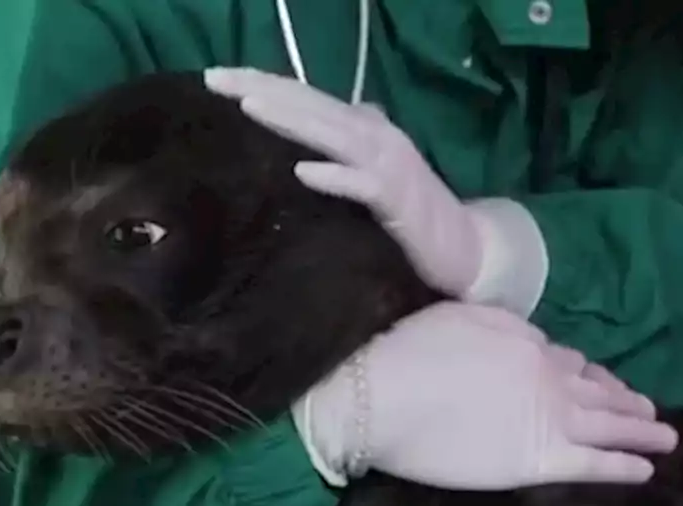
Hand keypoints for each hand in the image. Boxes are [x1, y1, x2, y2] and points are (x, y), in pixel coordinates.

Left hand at [205, 68, 542, 311]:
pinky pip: (362, 186)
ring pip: (333, 135)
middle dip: (263, 89)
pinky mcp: (398, 202)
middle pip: (312, 106)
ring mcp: (389, 168)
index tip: (215, 78)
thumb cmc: (413, 215)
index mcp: (363, 129)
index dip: (263, 83)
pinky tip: (302, 172)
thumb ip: (348, 145)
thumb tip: (322, 125)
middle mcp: (376, 137)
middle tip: (215, 78)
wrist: (467, 250)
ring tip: (249, 105)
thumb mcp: (372, 173)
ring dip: (292, 119)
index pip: (306, 99)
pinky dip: (334, 177)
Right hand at [291, 302, 678, 489]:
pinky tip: (647, 469)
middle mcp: (550, 377)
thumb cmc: (407, 353)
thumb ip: (501, 326)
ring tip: (665, 435)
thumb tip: (528, 339)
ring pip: (609, 424)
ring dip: (642, 429)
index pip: (566, 358)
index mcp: (526, 341)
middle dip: (626, 398)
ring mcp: (551, 419)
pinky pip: (596, 463)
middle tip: (648, 407)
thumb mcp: (456, 316)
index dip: (585, 371)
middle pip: (597, 389)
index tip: (596, 379)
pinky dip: (625, 465)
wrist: (384, 399)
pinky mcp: (541, 460)